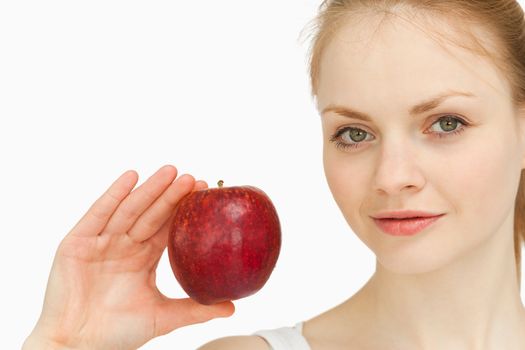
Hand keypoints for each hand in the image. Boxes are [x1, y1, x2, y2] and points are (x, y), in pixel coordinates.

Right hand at [24, 165, 234, 349]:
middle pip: (151, 214)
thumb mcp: (162, 317)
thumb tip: (231, 308)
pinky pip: (98, 214)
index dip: (183, 211)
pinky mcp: (77, 243)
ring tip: (170, 172)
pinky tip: (131, 177)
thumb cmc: (117, 333)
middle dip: (171, 195)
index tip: (204, 194)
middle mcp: (123, 245)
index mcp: (142, 257)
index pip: (166, 227)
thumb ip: (195, 308)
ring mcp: (101, 242)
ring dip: (149, 190)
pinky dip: (113, 195)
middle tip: (192, 178)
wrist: (78, 347)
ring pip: (129, 209)